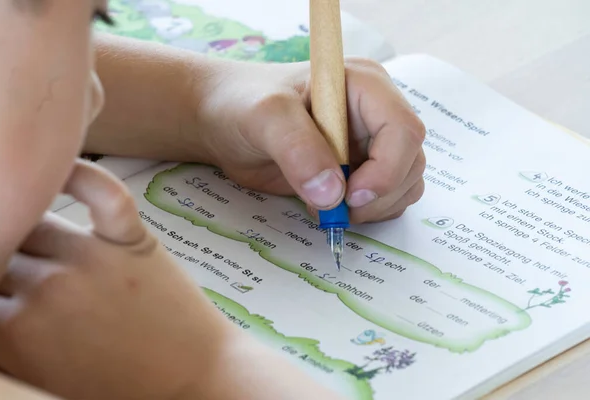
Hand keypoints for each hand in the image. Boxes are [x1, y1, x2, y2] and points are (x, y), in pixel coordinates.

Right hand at [0, 160, 343, 399]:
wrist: (191, 377)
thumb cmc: (119, 384)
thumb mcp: (42, 372)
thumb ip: (5, 340)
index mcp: (16, 334)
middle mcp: (47, 289)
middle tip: (11, 259)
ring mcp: (91, 259)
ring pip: (33, 223)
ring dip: (23, 223)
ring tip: (20, 217)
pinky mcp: (132, 239)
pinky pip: (101, 193)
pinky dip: (82, 175)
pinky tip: (61, 166)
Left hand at [195, 57, 425, 222]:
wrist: (223, 122)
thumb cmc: (241, 104)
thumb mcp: (264, 116)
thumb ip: (297, 149)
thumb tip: (334, 194)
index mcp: (364, 85)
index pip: (403, 130)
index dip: (387, 170)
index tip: (350, 196)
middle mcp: (376, 113)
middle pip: (410, 162)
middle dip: (378, 195)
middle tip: (332, 207)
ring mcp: (370, 143)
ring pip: (403, 184)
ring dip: (373, 208)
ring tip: (324, 204)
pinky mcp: (360, 169)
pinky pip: (385, 198)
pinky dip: (366, 213)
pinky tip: (328, 205)